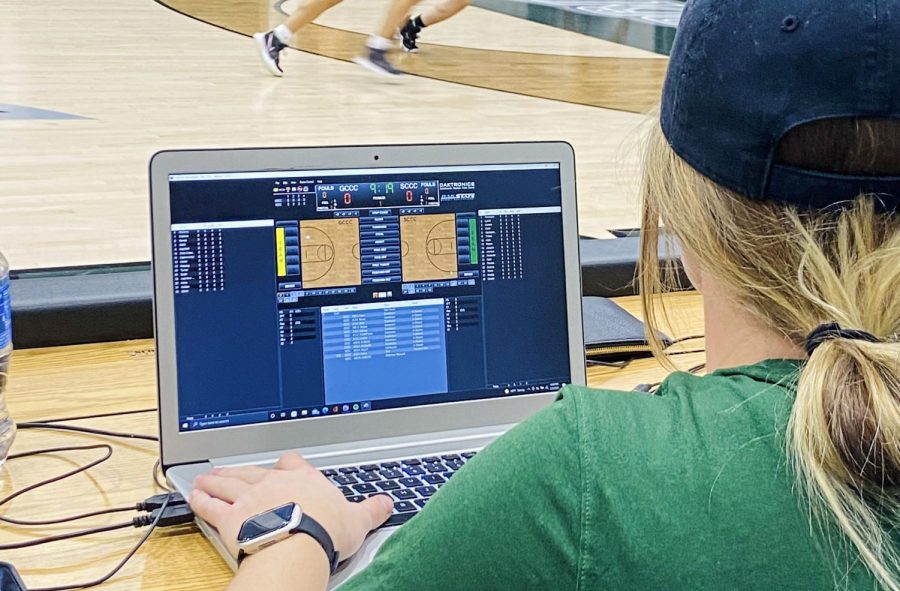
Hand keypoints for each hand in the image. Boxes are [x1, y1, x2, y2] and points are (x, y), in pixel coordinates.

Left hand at [189, 453, 393, 560]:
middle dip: (241, 470)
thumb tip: (388, 503)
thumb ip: (371, 509)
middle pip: (253, 470)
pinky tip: (193, 496)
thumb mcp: (357, 520)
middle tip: (230, 470)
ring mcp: (249, 498)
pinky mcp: (230, 517)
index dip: (286, 464)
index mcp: (303, 479)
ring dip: (216, 480)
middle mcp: (273, 482)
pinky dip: (200, 500)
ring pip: (228, 482)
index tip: (283, 465)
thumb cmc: (326, 532)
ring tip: (206, 478)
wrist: (298, 546)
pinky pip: (211, 505)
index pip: (293, 462)